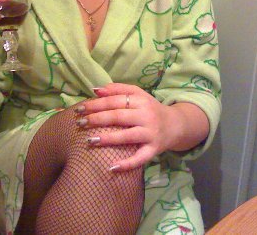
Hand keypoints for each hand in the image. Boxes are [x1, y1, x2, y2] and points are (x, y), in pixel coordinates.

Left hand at [77, 83, 207, 170]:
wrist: (176, 125)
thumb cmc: (150, 109)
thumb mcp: (138, 94)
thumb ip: (118, 90)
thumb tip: (96, 90)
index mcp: (141, 101)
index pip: (115, 101)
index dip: (96, 104)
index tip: (80, 109)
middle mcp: (146, 116)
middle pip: (119, 116)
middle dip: (97, 119)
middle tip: (80, 123)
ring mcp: (150, 134)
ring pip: (127, 136)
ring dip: (108, 139)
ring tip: (89, 141)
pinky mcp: (154, 149)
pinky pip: (140, 158)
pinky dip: (127, 164)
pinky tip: (112, 167)